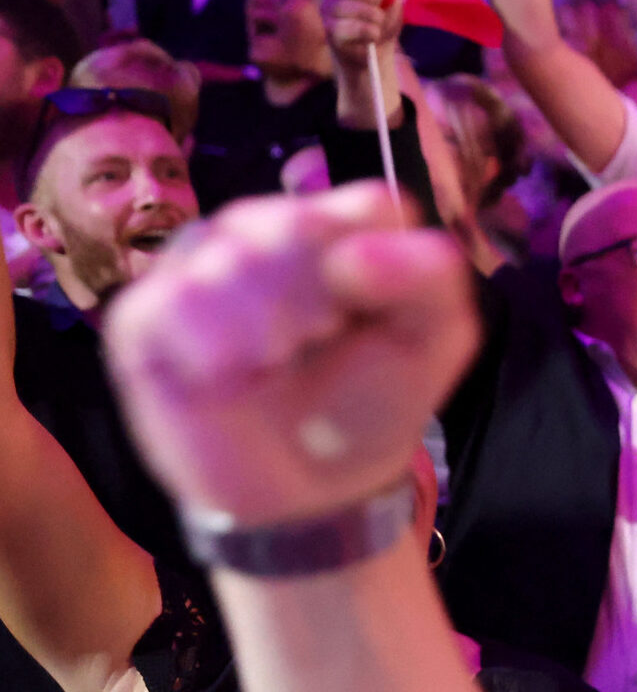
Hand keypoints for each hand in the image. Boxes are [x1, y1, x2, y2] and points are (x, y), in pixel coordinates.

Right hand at [102, 183, 478, 526]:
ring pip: (229, 258)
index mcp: (343, 223)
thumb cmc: (375, 399)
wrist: (315, 484)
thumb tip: (350, 256)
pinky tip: (234, 378)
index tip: (373, 316)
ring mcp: (200, 266)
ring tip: (278, 361)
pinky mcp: (146, 316)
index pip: (368, 207)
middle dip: (320, 298)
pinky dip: (214, 351)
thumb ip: (426, 277)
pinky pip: (171, 303)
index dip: (379, 267)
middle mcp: (264, 228)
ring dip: (268, 325)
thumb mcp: (436, 339)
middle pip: (293, 225)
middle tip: (323, 338)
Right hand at [321, 0, 403, 78]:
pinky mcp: (331, 32)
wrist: (381, 50)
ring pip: (341, 7)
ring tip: (379, 21)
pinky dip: (366, 31)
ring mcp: (328, 11)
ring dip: (369, 14)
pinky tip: (373, 34)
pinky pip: (343, 28)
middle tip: (380, 1)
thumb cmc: (383, 18)